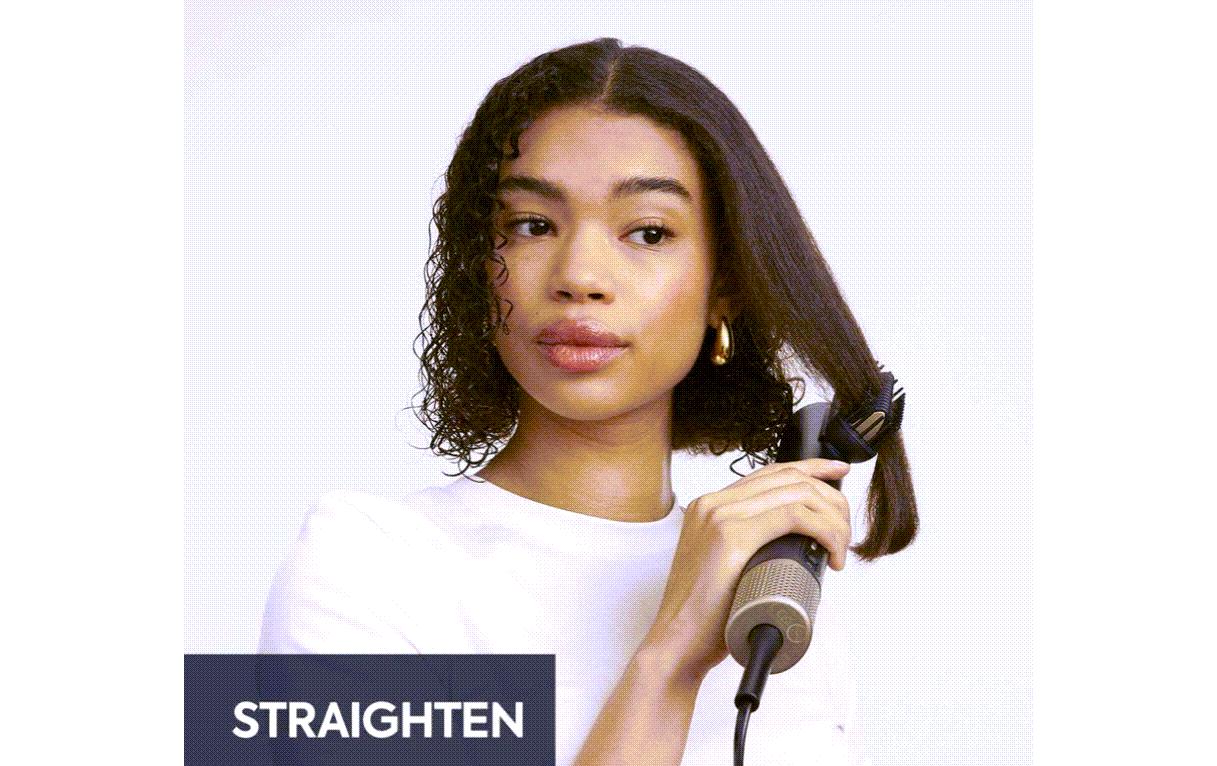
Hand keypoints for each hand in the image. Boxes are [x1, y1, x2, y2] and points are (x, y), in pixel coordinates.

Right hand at [642, 458, 851, 685]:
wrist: (677, 642)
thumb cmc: (705, 615)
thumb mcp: (726, 567)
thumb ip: (749, 545)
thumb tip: (796, 545)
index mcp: (710, 506)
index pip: (771, 472)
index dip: (812, 468)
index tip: (839, 474)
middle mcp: (713, 503)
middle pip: (790, 478)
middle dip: (831, 499)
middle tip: (845, 530)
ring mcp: (720, 516)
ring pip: (797, 494)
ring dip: (833, 518)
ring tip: (840, 547)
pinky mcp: (731, 537)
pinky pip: (794, 516)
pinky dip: (824, 530)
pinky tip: (832, 551)